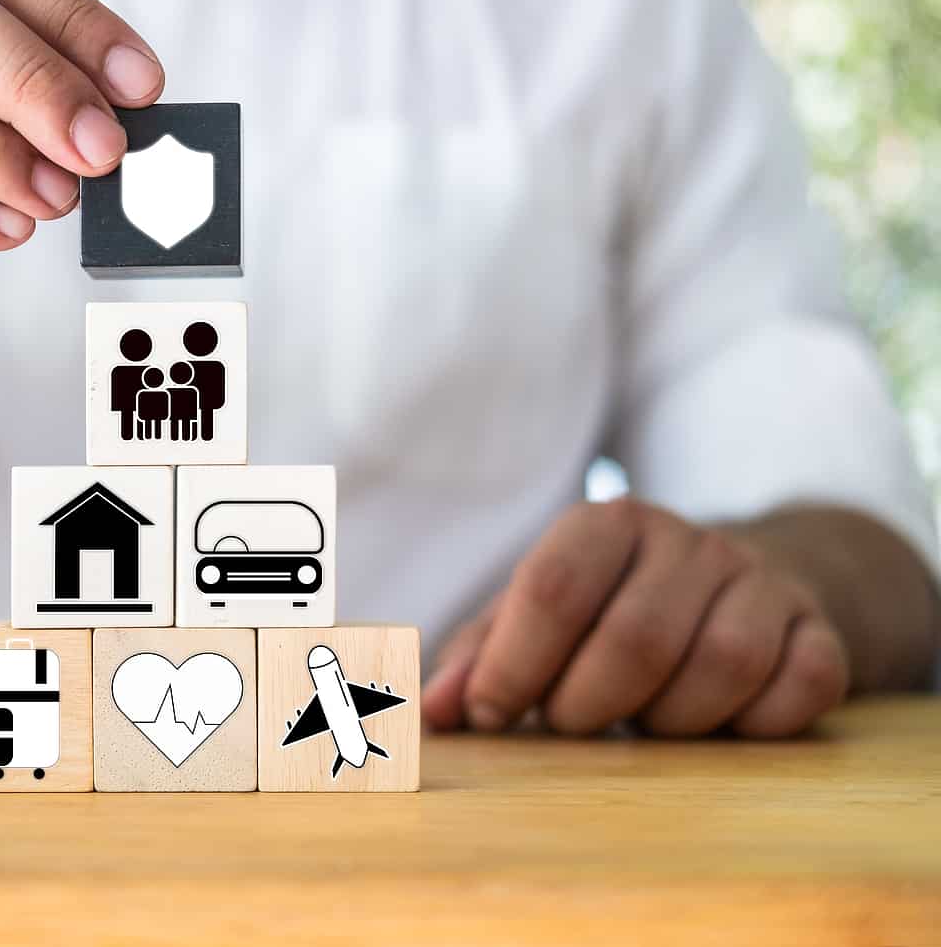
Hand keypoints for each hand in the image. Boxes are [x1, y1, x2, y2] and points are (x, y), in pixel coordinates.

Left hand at [422, 498, 851, 737]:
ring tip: (642, 725)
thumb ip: (478, 658)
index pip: (554, 587)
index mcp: (607, 523)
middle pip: (636, 637)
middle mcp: (690, 541)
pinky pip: (800, 688)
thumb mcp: (534, 620)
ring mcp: (762, 583)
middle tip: (569, 725)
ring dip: (670, 720)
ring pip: (723, 665)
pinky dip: (754, 724)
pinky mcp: (821, 632)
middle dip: (586, 703)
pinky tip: (719, 726)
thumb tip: (429, 710)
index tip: (489, 716)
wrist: (737, 588)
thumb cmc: (608, 610)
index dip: (513, 665)